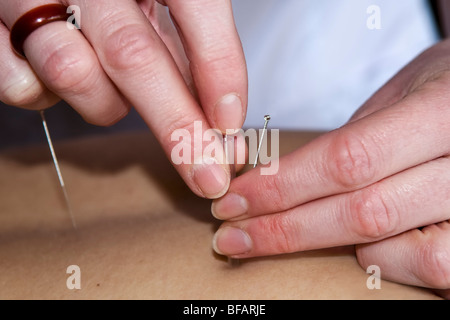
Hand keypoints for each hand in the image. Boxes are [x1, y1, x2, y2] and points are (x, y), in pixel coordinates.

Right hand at [0, 0, 246, 198]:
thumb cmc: (117, 5)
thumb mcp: (160, 15)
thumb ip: (190, 56)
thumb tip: (222, 121)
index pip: (197, 7)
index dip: (220, 69)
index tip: (230, 124)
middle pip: (135, 56)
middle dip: (177, 125)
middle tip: (207, 173)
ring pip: (72, 72)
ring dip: (103, 104)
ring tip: (108, 91)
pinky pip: (22, 87)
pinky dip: (47, 98)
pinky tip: (55, 81)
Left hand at [212, 39, 449, 296]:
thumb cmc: (437, 92)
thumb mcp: (395, 97)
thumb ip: (349, 141)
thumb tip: (280, 181)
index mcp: (443, 110)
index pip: (347, 159)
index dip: (283, 186)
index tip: (235, 200)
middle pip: (365, 213)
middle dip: (286, 230)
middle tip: (235, 236)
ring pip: (403, 253)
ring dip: (339, 247)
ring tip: (309, 230)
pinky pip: (432, 269)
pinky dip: (388, 261)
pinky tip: (367, 244)